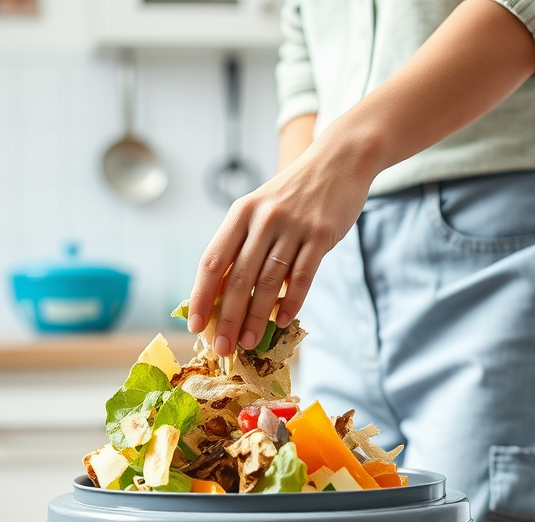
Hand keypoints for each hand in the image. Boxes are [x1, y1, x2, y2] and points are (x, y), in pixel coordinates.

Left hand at [186, 0, 534, 356]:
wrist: (339, 161)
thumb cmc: (294, 194)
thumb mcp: (260, 210)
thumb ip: (243, 245)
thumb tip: (223, 294)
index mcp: (240, 213)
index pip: (213, 261)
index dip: (202, 296)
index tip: (195, 325)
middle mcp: (263, 218)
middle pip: (239, 278)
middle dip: (228, 318)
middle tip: (223, 347)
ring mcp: (293, 226)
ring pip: (268, 281)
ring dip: (257, 317)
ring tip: (250, 342)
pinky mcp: (321, 235)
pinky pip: (302, 276)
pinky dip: (292, 302)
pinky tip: (282, 321)